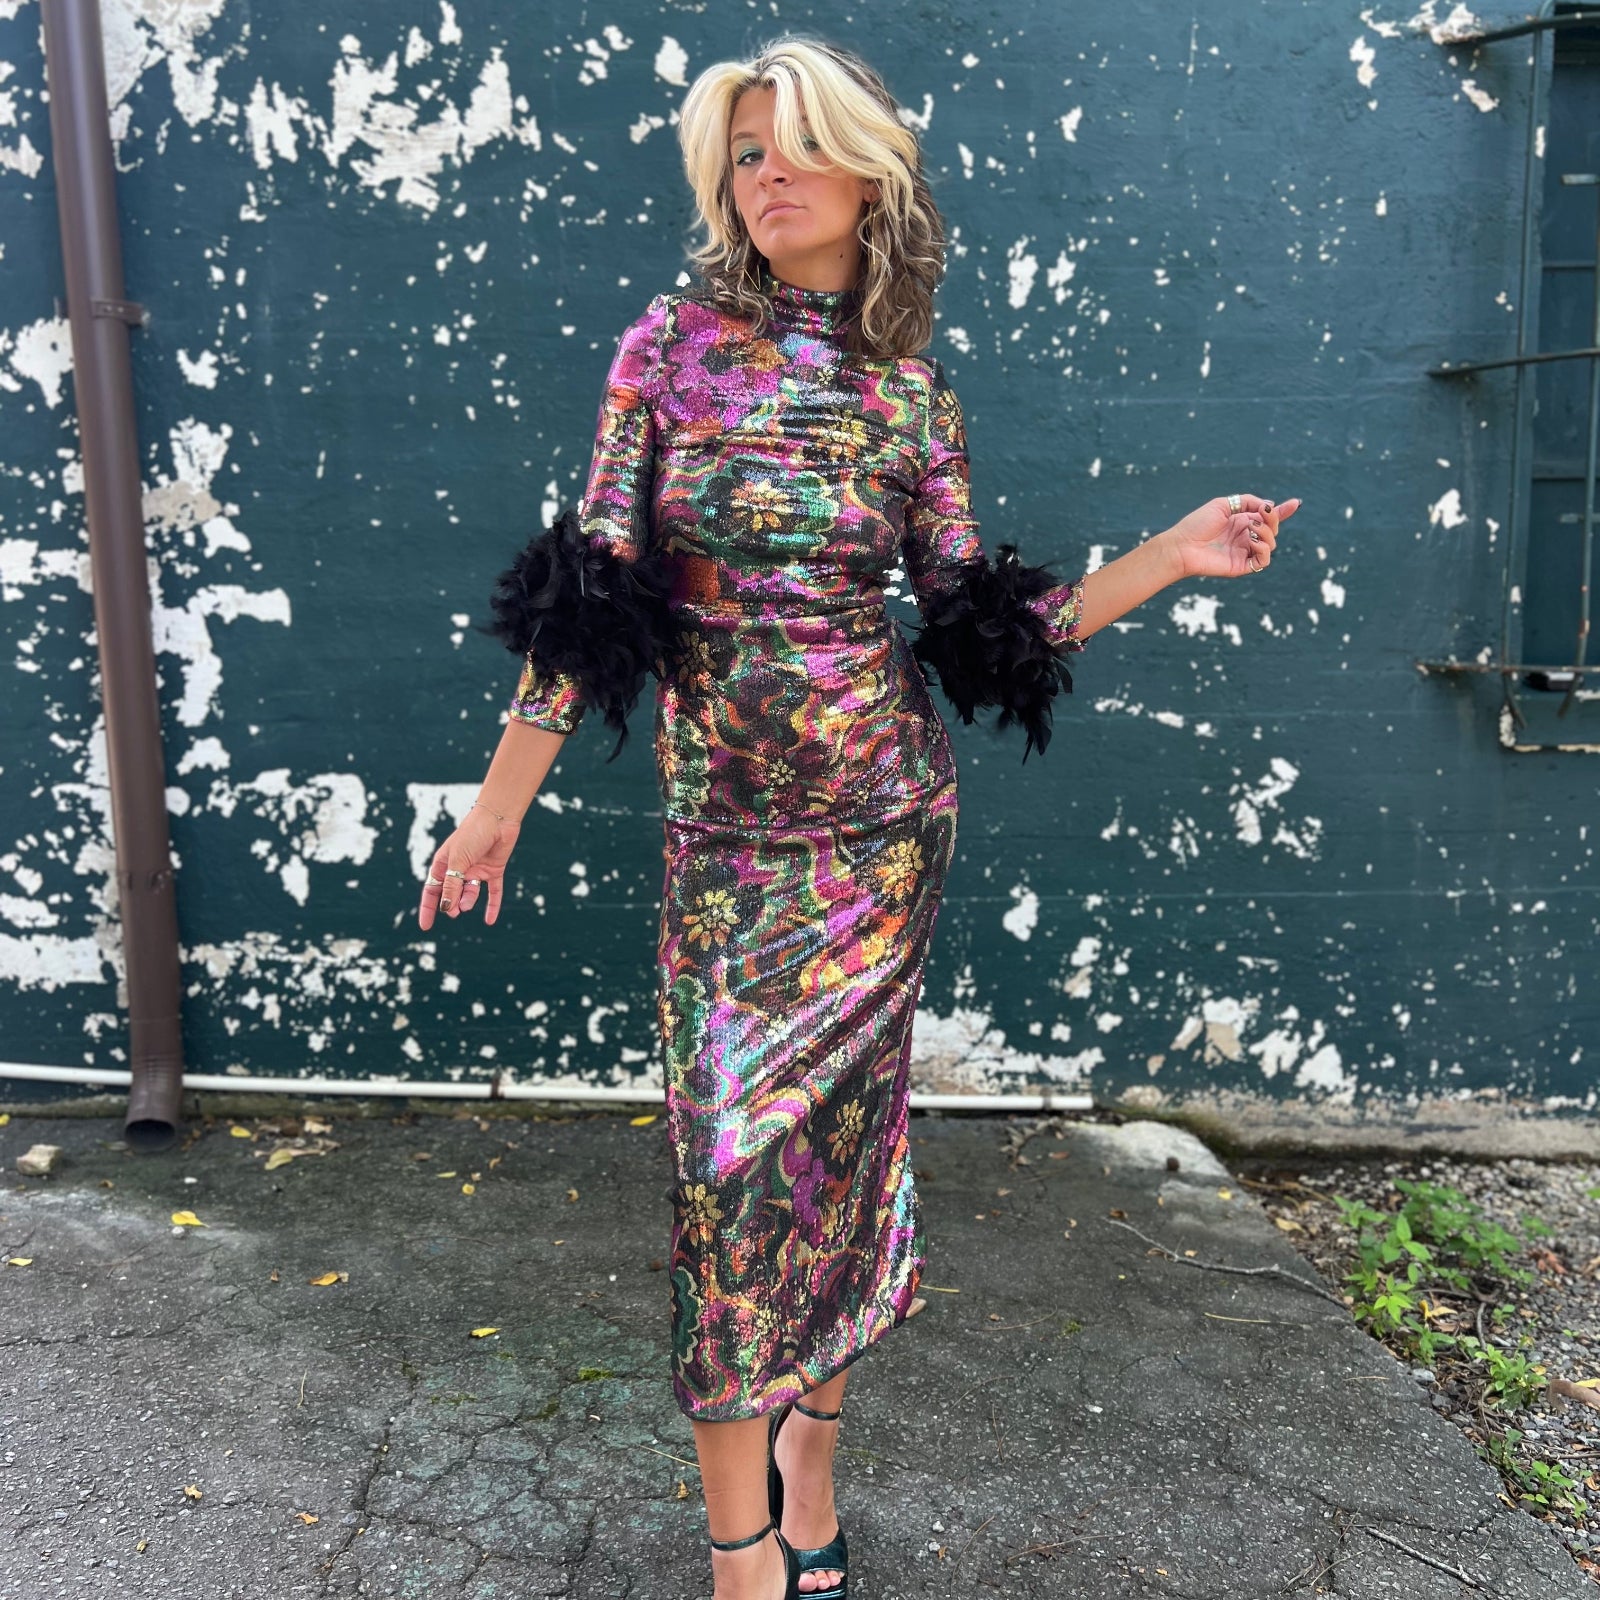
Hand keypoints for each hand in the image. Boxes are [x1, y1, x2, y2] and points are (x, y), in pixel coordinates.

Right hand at [418, 805, 520, 929]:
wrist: (498, 818)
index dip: (428, 908)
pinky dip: (493, 906)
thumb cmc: (472, 834)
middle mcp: (459, 868)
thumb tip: (445, 908)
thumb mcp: (458, 861)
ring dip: (467, 902)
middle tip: (454, 912)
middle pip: (451, 894)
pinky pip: (493, 893)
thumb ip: (452, 885)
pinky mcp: (493, 871)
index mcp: (443, 863)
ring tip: (466, 906)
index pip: (432, 890)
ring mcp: (476, 870)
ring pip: (470, 894)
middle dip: (450, 905)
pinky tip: (490, 921)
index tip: (426, 927)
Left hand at [1162, 494, 1300, 580]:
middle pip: (1272, 529)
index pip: (1266, 517)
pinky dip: (1264, 549)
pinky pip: (1263, 561)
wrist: (1182, 545)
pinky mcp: (1242, 566)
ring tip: (1250, 529)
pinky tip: (1253, 541)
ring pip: (1270, 544)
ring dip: (1266, 532)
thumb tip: (1269, 505)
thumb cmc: (1197, 524)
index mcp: (1241, 521)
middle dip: (1272, 519)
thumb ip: (1248, 501)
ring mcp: (1244, 551)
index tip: (1296, 503)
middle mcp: (1245, 536)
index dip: (1283, 511)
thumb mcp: (1223, 504)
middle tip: (1260, 514)